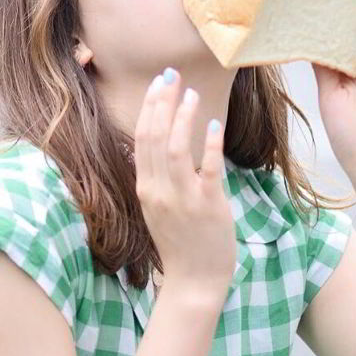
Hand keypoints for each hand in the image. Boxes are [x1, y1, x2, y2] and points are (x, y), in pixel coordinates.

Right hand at [134, 68, 236, 296]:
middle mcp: (158, 190)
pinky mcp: (207, 206)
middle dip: (161, 101)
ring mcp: (181, 198)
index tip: (158, 83)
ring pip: (175, 148)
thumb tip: (153, 146)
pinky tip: (214, 124)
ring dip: (182, 116)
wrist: (194, 281)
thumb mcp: (158, 206)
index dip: (149, 107)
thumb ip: (155, 177)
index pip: (142, 138)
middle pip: (154, 136)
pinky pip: (206, 169)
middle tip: (171, 74)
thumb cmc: (179, 242)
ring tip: (191, 93)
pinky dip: (208, 144)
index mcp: (145, 188)